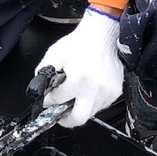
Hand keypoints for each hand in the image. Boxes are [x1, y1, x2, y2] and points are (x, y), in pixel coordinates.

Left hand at [38, 9, 124, 127]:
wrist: (101, 35)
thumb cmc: (79, 43)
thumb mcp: (54, 54)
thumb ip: (43, 72)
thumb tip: (41, 89)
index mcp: (78, 79)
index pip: (57, 100)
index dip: (48, 101)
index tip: (47, 100)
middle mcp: (94, 88)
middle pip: (79, 118)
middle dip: (66, 120)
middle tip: (61, 115)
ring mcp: (107, 91)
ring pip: (91, 112)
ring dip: (80, 109)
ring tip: (74, 98)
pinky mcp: (116, 91)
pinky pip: (102, 105)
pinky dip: (92, 102)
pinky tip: (87, 91)